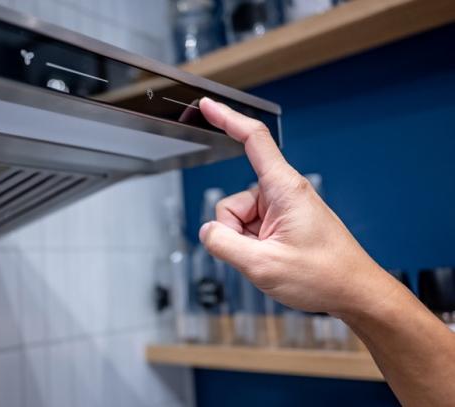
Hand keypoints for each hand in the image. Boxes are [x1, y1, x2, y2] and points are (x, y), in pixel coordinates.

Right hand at [198, 97, 400, 316]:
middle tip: (256, 255)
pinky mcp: (283, 222)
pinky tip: (272, 259)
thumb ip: (223, 244)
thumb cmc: (324, 276)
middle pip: (233, 202)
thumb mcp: (263, 266)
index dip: (227, 119)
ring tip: (270, 259)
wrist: (354, 293)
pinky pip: (251, 229)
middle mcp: (283, 193)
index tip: (208, 106)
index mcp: (284, 189)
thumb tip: (207, 231)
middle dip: (233, 231)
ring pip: (239, 219)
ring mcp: (283, 208)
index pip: (253, 140)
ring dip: (244, 242)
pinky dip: (253, 246)